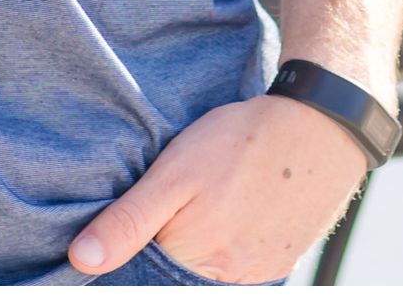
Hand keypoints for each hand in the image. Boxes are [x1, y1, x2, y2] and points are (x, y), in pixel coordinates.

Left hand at [66, 95, 370, 283]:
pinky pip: (245, 262)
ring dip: (207, 242)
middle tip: (191, 197)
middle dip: (176, 244)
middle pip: (184, 272)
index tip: (154, 213)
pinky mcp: (284, 258)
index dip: (142, 245)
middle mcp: (231, 278)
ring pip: (215, 268)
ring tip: (214, 197)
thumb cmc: (243, 142)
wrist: (321, 125)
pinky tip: (238, 205)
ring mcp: (262, 271)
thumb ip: (128, 220)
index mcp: (198, 261)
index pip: (149, 272)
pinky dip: (235, 239)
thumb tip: (81, 260)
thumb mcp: (175, 173)